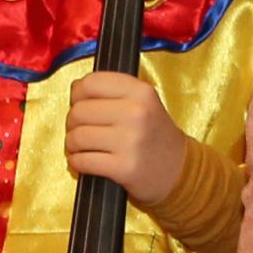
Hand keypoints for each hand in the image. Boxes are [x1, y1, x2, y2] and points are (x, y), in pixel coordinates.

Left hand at [62, 70, 190, 210]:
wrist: (179, 170)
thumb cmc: (153, 134)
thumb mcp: (143, 102)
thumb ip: (112, 91)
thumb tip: (75, 87)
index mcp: (141, 92)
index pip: (90, 83)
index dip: (78, 94)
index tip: (81, 103)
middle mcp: (137, 113)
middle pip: (79, 111)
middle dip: (73, 123)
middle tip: (82, 130)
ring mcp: (131, 141)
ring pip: (77, 137)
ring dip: (73, 145)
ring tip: (83, 148)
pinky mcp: (124, 168)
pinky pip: (82, 161)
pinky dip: (77, 163)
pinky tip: (85, 162)